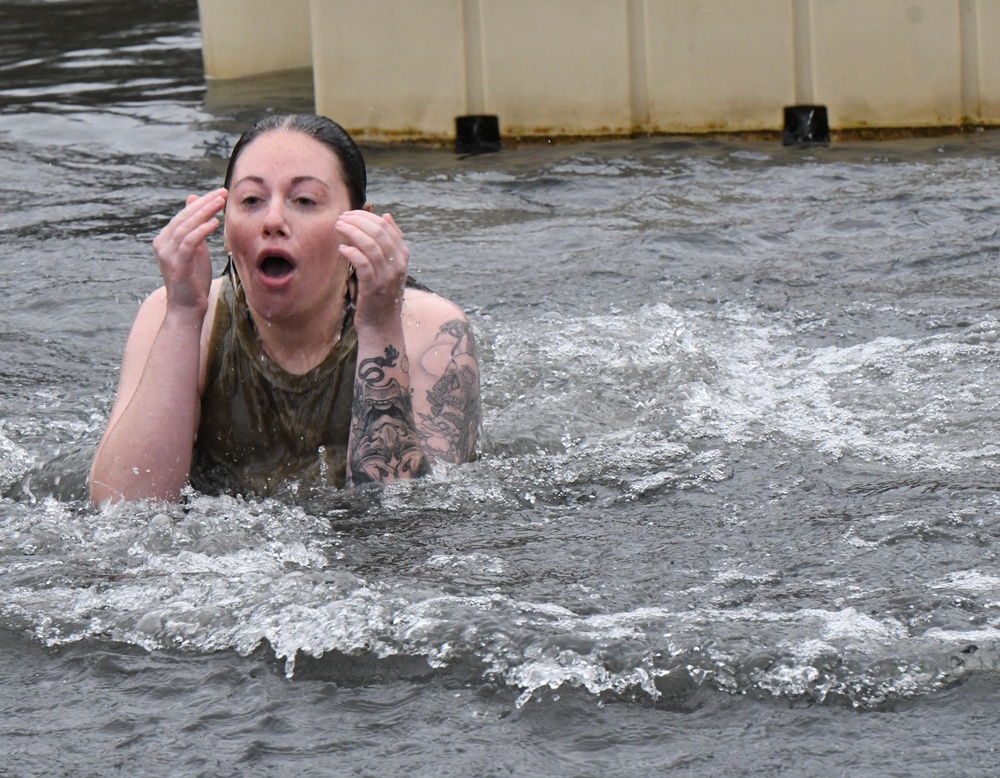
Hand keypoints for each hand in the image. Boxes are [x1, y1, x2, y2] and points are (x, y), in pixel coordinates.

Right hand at [152, 188, 227, 315]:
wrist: (187, 307)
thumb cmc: (194, 278)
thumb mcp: (196, 249)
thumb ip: (195, 227)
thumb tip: (194, 199)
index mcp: (166, 239)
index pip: (183, 215)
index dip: (201, 202)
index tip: (219, 193)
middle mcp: (162, 243)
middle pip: (184, 217)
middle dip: (204, 203)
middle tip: (222, 193)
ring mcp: (167, 254)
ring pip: (186, 227)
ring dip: (205, 213)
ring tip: (221, 203)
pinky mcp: (177, 264)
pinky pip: (189, 243)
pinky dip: (202, 231)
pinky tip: (215, 223)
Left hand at [335, 210, 408, 332]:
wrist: (382, 325)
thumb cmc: (382, 294)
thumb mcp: (390, 266)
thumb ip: (389, 242)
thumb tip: (386, 215)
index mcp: (402, 257)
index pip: (387, 227)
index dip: (367, 217)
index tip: (351, 214)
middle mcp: (397, 265)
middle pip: (378, 233)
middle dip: (357, 221)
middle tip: (341, 218)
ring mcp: (387, 277)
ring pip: (370, 246)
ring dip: (352, 232)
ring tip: (338, 227)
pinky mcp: (373, 288)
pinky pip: (362, 264)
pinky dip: (351, 252)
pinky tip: (342, 248)